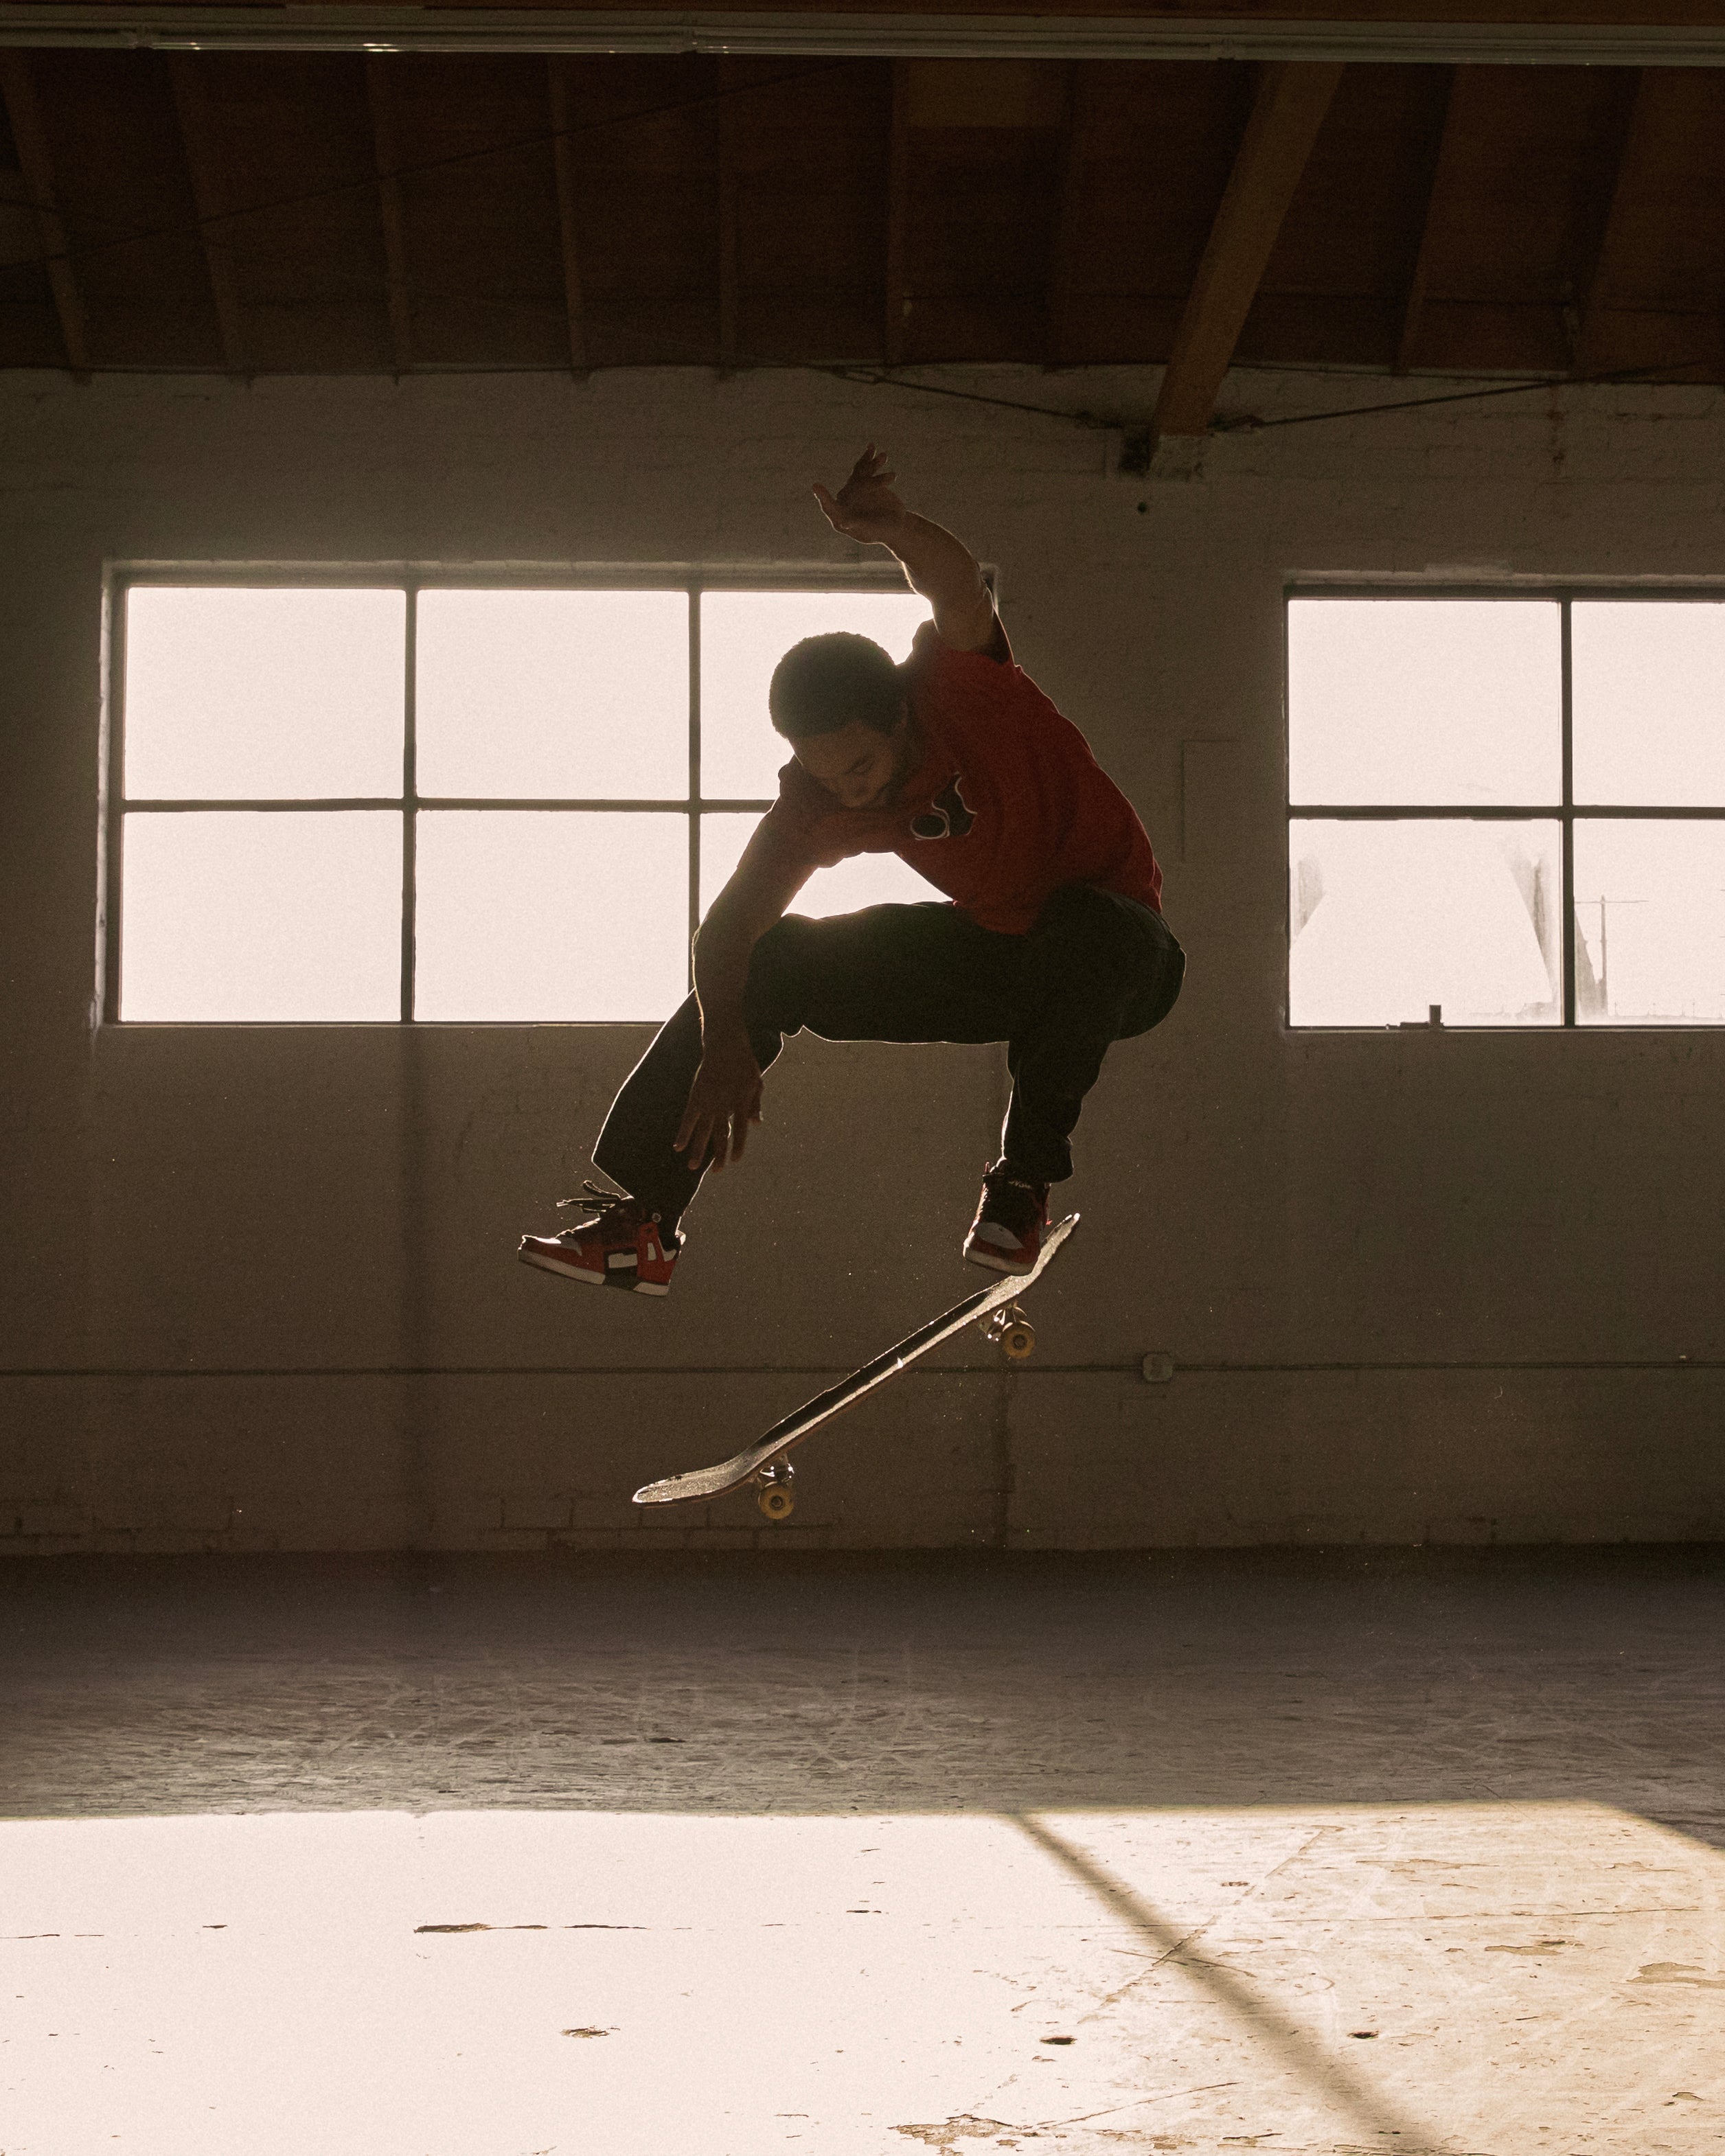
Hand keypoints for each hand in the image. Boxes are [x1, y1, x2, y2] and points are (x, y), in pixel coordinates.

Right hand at [673, 1032, 763, 1174]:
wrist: (725, 1044)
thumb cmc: (743, 1063)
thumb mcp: (756, 1082)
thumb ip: (755, 1104)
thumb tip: (757, 1124)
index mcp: (741, 1102)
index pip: (740, 1130)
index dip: (737, 1146)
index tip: (735, 1160)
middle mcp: (724, 1105)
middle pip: (720, 1135)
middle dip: (718, 1155)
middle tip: (716, 1172)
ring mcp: (708, 1101)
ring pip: (702, 1131)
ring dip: (698, 1150)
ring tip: (693, 1166)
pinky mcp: (696, 1096)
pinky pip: (688, 1118)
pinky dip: (683, 1132)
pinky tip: (678, 1146)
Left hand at [813, 445, 909, 547]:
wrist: (895, 524)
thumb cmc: (884, 532)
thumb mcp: (873, 529)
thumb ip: (859, 524)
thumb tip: (843, 523)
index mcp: (841, 518)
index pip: (830, 508)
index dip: (824, 498)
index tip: (816, 486)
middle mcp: (843, 503)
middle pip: (851, 488)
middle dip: (874, 482)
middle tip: (892, 478)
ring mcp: (852, 491)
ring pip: (857, 475)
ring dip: (870, 465)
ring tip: (884, 457)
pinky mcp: (862, 482)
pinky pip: (863, 468)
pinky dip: (868, 458)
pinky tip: (871, 446)